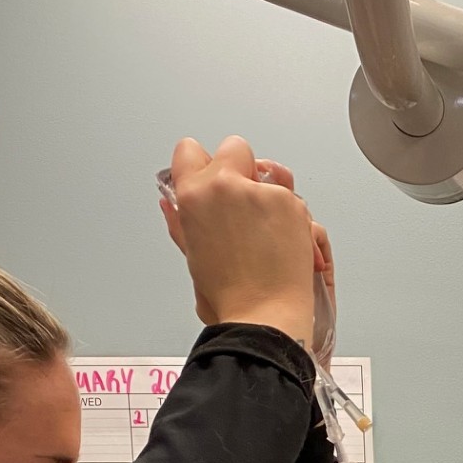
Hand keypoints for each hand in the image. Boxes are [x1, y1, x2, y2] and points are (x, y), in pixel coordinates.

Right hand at [159, 136, 316, 346]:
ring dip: (270, 193)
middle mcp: (225, 185)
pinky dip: (291, 217)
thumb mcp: (193, 256)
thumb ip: (181, 222)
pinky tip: (285, 243)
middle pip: (235, 148)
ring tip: (267, 231)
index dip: (201, 166)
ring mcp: (260, 192)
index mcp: (194, 194)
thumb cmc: (230, 297)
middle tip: (244, 203)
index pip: (188, 150)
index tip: (209, 180)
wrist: (263, 315)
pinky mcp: (291, 204)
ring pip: (270, 173)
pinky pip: (292, 199)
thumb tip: (171, 203)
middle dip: (241, 169)